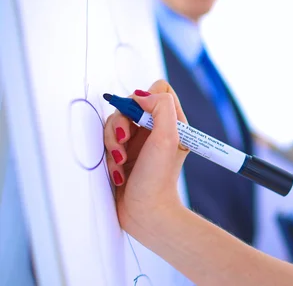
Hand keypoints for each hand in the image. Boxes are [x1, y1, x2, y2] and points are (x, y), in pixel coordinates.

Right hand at [103, 80, 189, 229]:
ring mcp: (138, 143)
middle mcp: (156, 130)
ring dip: (113, 144)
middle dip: (121, 124)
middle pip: (130, 106)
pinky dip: (110, 158)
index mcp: (173, 123)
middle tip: (124, 142)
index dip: (145, 99)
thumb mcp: (168, 137)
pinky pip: (108, 143)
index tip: (140, 119)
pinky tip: (119, 175)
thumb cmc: (159, 179)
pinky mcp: (123, 156)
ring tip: (121, 163)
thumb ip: (161, 108)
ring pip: (115, 124)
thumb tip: (141, 94)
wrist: (146, 214)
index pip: (159, 90)